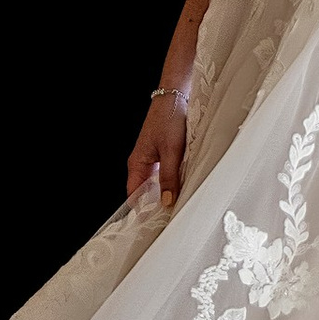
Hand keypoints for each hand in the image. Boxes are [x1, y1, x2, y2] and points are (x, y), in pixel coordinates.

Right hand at [129, 80, 189, 210]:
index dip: (143, 212)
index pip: (134, 196)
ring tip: (178, 205)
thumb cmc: (170, 117)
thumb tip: (166, 202)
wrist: (176, 95)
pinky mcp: (163, 153)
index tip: (155, 225)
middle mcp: (142, 163)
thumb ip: (169, 178)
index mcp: (137, 164)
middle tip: (170, 219)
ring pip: (157, 184)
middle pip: (146, 192)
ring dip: (166, 193)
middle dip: (156, 205)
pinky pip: (165, 174)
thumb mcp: (172, 151)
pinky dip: (172, 181)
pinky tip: (183, 186)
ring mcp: (152, 158)